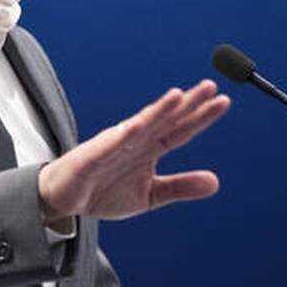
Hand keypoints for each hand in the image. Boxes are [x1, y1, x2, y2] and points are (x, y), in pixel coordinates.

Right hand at [37, 80, 230, 221]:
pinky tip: (136, 126)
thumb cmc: (104, 190)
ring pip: (140, 125)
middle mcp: (134, 141)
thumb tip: (216, 182)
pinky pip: (107, 147)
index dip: (201, 116)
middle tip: (211, 86)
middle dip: (187, 104)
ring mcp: (112, 146)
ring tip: (178, 96)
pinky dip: (122, 136)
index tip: (223, 101)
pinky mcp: (90, 158)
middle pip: (165, 120)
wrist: (63, 200)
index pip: (180, 129)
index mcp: (149, 148)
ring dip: (158, 111)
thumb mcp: (150, 195)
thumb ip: (180, 186)